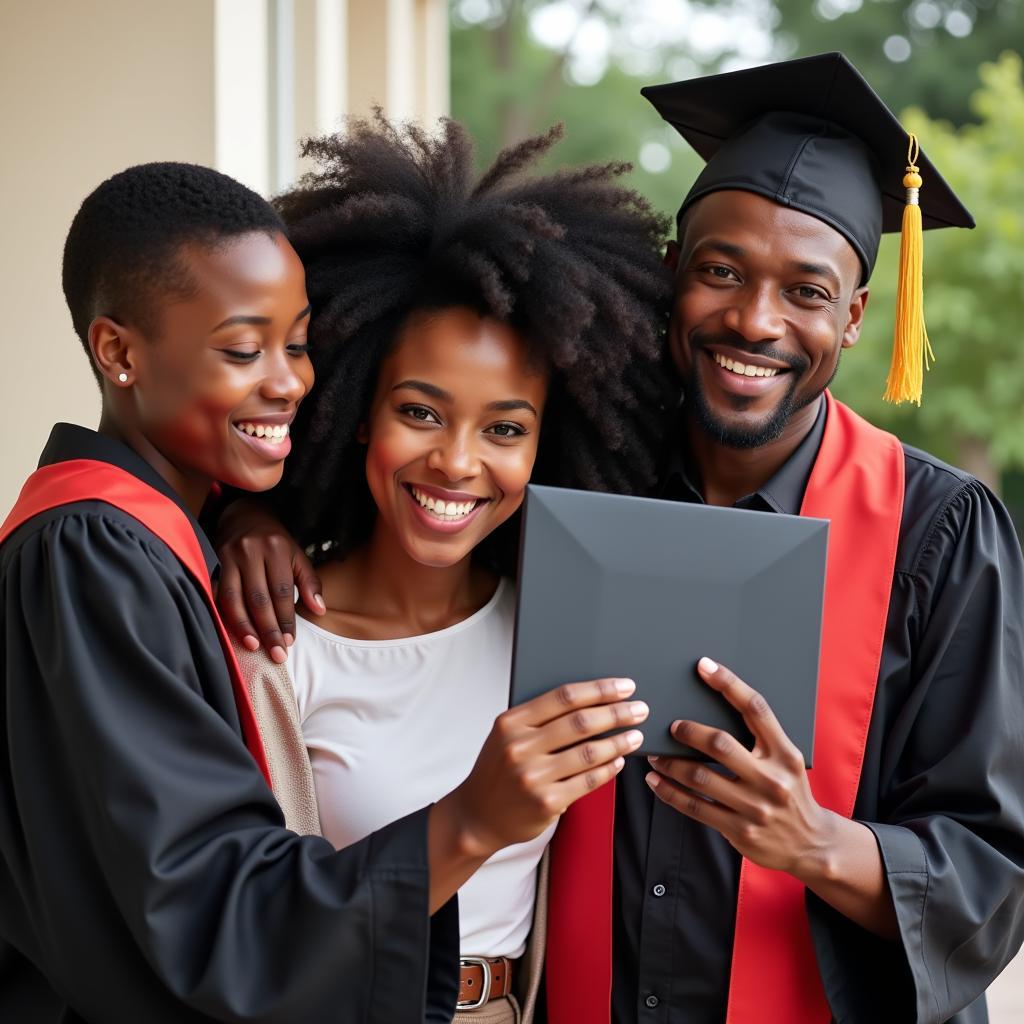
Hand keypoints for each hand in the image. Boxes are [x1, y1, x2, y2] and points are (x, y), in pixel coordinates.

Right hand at [215, 498, 325, 661]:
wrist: (244, 514)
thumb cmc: (275, 542)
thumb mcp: (297, 556)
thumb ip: (310, 582)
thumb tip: (319, 610)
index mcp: (277, 549)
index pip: (282, 591)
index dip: (286, 619)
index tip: (290, 641)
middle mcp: (251, 551)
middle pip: (259, 598)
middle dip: (268, 629)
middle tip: (276, 653)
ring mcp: (229, 556)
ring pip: (235, 598)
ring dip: (244, 626)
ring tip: (254, 646)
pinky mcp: (213, 561)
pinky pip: (218, 593)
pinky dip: (224, 614)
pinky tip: (231, 631)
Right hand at [444, 678, 647, 859]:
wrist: (476, 816)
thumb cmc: (498, 770)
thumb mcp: (507, 735)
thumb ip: (539, 719)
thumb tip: (592, 703)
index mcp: (511, 722)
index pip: (564, 697)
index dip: (599, 690)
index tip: (624, 686)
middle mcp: (520, 747)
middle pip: (581, 722)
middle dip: (617, 713)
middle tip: (639, 709)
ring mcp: (533, 777)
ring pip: (589, 753)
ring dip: (619, 742)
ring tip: (635, 735)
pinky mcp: (546, 802)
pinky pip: (588, 781)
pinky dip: (609, 769)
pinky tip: (619, 761)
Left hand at [646, 657, 832, 877]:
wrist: (811, 843)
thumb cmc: (790, 791)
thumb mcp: (786, 761)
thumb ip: (759, 739)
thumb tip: (711, 706)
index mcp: (785, 754)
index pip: (756, 709)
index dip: (729, 684)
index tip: (704, 666)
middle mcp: (772, 779)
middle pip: (720, 744)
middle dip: (689, 731)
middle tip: (671, 726)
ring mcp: (755, 807)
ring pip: (700, 777)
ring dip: (670, 764)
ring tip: (655, 756)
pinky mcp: (739, 830)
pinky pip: (694, 807)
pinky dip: (669, 792)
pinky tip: (656, 781)